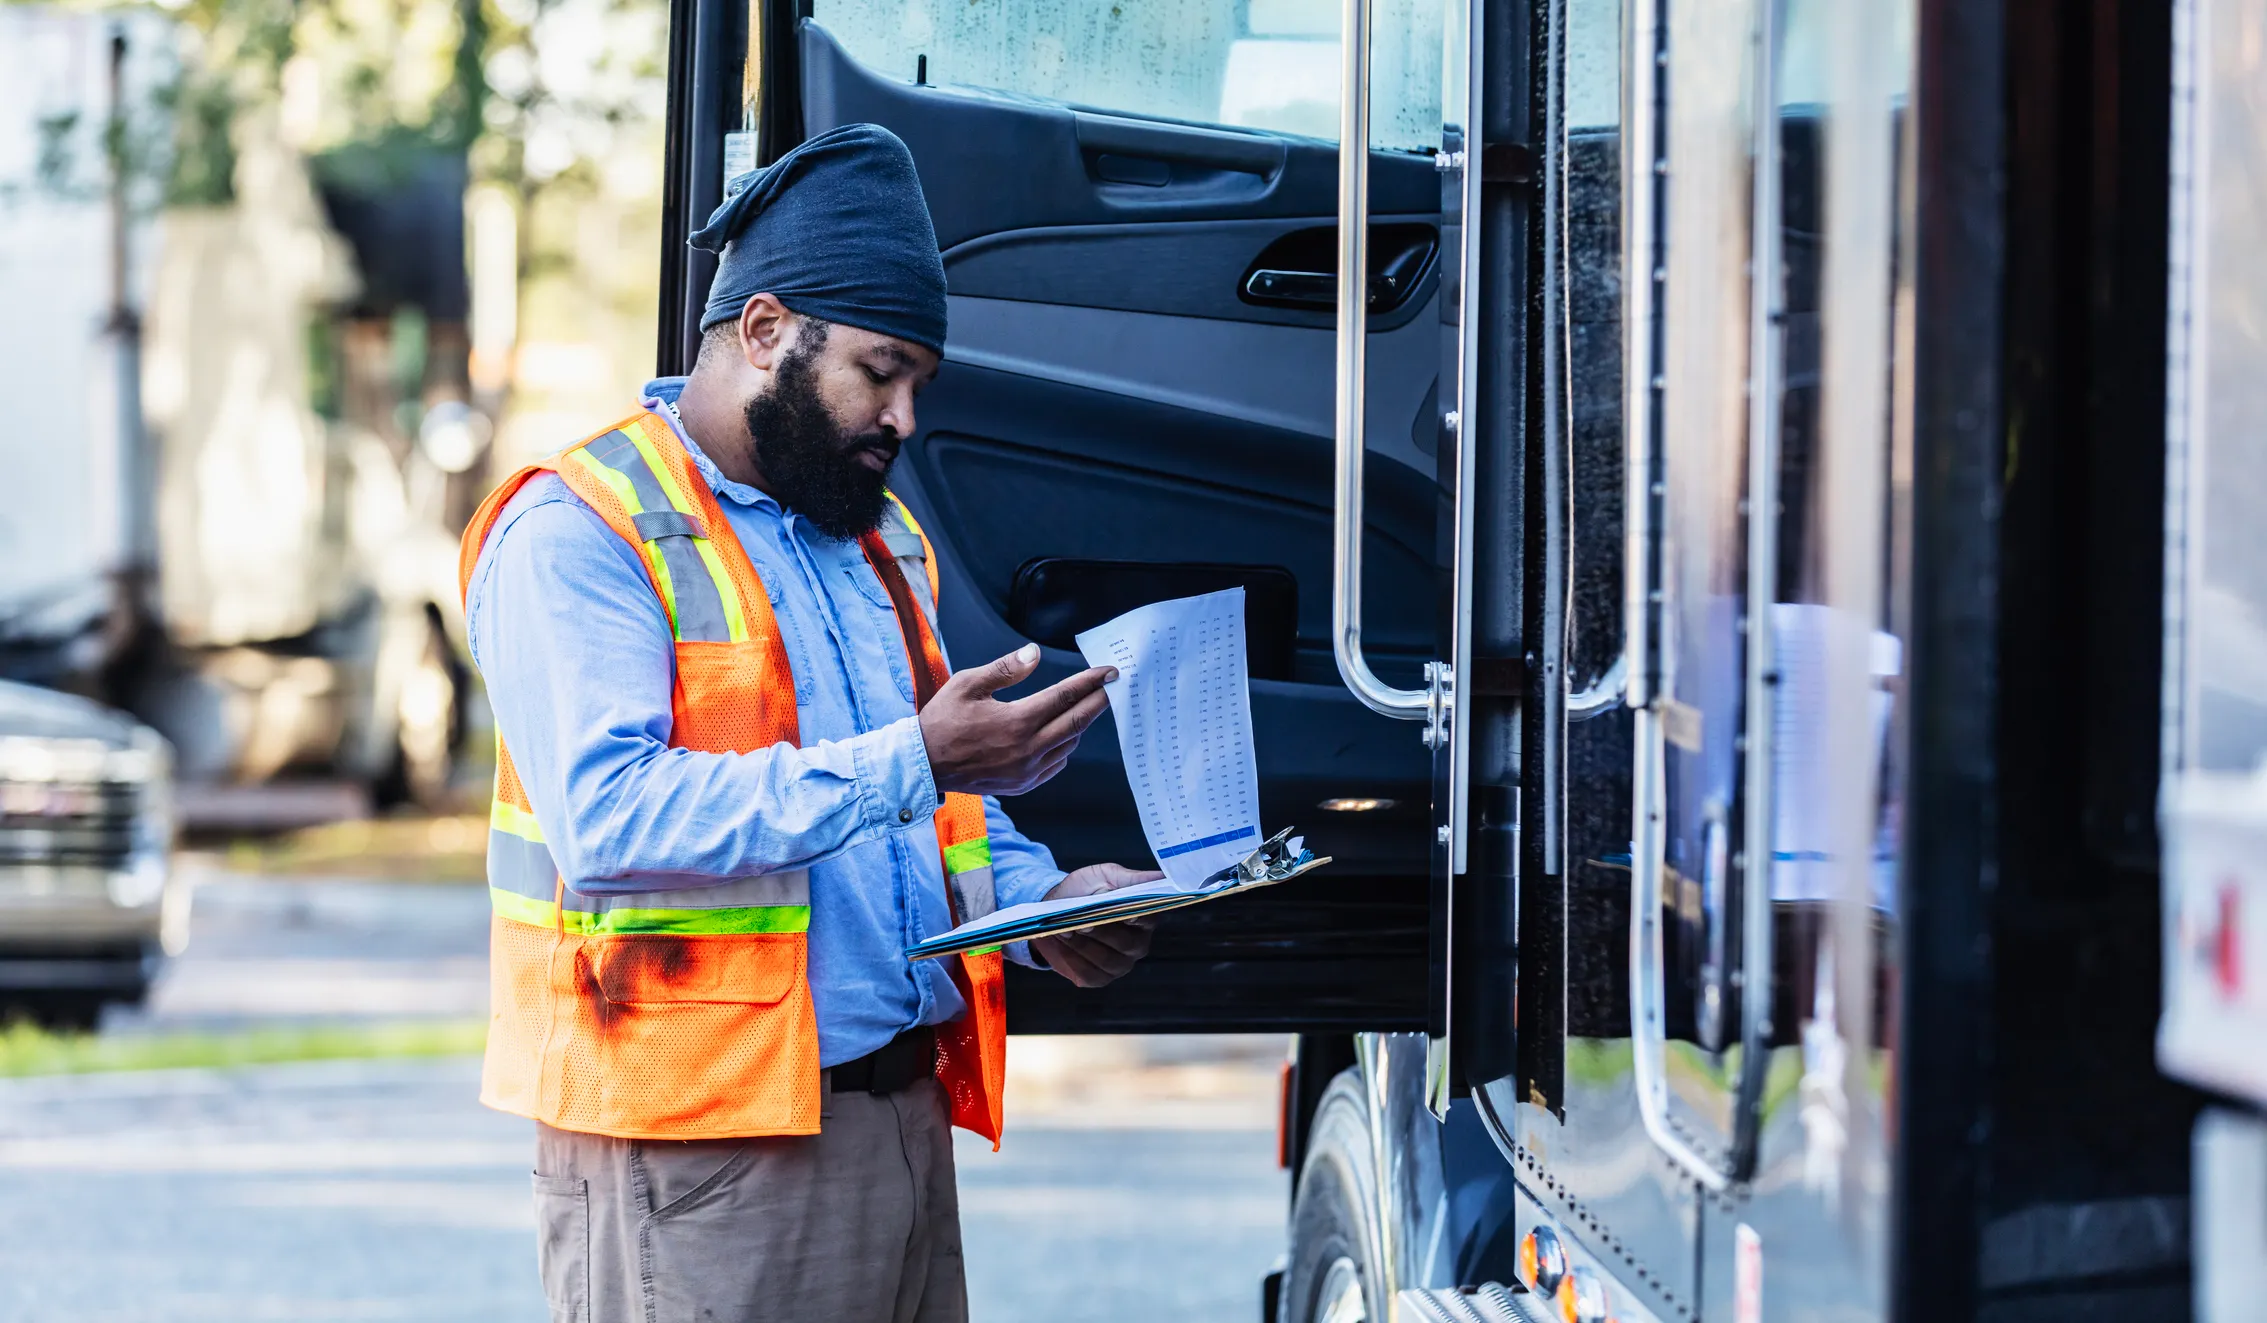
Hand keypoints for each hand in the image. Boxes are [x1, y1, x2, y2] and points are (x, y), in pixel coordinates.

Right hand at [918, 643, 1114, 795]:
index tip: (1109, 672)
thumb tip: (1034, 653)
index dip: (1090, 682)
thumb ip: (1006, 668)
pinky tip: (1061, 735)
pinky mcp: (1022, 785)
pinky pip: (1055, 765)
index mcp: (1016, 721)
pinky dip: (1063, 748)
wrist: (924, 764)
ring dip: (1079, 725)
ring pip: (1068, 745)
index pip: (1065, 696)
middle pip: (1076, 723)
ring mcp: (1026, 771)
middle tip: (1110, 688)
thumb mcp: (968, 684)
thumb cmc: (943, 720)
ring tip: (1084, 707)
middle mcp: (1027, 749)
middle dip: (1097, 702)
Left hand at [1031, 863, 1163, 987]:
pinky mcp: (1099, 978)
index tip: (1126, 914)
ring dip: (1083, 944)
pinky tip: (1063, 943)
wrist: (1054, 911)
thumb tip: (1158, 877)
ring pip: (1106, 960)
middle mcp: (1137, 944)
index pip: (1150, 918)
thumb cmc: (1083, 891)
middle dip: (1102, 931)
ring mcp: (1120, 964)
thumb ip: (1129, 879)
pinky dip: (1072, 958)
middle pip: (1127, 942)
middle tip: (1081, 921)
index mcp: (1144, 918)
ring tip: (1064, 929)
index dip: (1140, 917)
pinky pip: (1089, 973)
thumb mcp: (1104, 876)